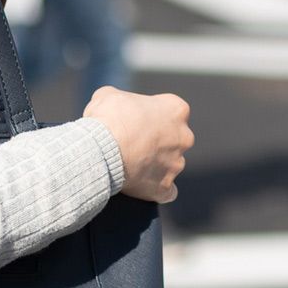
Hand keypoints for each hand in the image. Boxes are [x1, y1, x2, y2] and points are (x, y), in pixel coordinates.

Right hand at [85, 87, 193, 202]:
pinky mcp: (165, 187)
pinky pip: (167, 191)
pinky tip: (142, 187)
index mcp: (176, 110)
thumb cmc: (108, 118)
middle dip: (158, 142)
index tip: (135, 122)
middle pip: (174, 140)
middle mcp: (183, 137)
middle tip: (133, 145)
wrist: (103, 149)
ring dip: (154, 166)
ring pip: (170, 165)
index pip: (170, 112)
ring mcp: (176, 164)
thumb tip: (112, 107)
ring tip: (129, 166)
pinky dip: (157, 189)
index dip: (152, 117)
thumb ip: (119, 99)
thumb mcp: (108, 96)